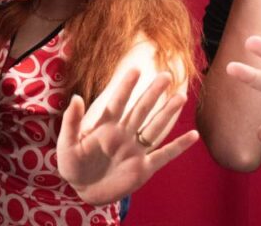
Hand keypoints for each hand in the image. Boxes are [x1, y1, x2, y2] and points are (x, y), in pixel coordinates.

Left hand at [56, 70, 198, 204]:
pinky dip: (179, 146)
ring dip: (167, 113)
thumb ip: (71, 122)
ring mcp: (135, 150)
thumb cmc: (72, 164)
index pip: (117, 103)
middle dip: (152, 93)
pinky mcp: (144, 168)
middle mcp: (123, 134)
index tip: (135, 69)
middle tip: (166, 75)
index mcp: (105, 127)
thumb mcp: (67, 143)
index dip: (126, 87)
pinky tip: (194, 135)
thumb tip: (76, 97)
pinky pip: (164, 155)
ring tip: (180, 97)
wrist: (83, 190)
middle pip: (141, 110)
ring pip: (154, 128)